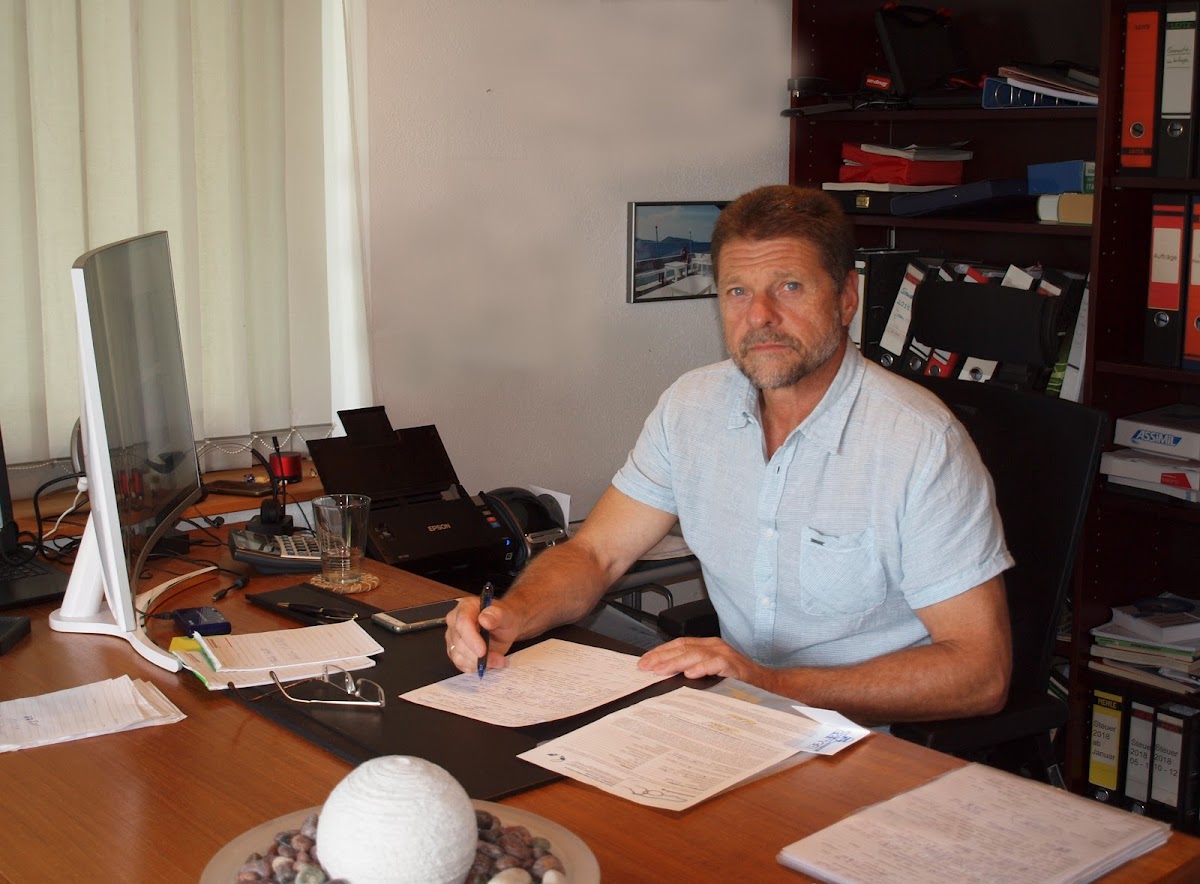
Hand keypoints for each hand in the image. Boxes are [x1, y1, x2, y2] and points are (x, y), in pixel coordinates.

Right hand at [444, 595, 516, 673]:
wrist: (504, 628)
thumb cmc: (503, 618)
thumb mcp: (506, 614)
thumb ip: (496, 615)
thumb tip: (484, 619)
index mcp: (465, 607)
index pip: (462, 623)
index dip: (471, 638)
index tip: (483, 651)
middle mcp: (455, 621)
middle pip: (459, 642)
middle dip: (477, 655)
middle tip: (498, 660)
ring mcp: (453, 637)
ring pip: (458, 656)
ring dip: (478, 663)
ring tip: (497, 661)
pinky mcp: (455, 651)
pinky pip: (460, 664)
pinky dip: (475, 667)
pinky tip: (487, 663)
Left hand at [637, 637, 762, 681]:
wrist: (767, 685)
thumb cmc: (738, 681)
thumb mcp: (711, 674)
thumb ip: (693, 671)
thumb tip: (666, 677)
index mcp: (707, 646)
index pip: (679, 645)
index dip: (660, 652)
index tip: (644, 662)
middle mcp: (714, 646)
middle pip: (683, 647)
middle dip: (661, 657)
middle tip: (645, 667)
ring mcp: (724, 654)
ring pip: (695, 654)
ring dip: (676, 662)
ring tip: (660, 671)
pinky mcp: (734, 665)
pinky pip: (716, 664)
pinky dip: (702, 668)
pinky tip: (690, 674)